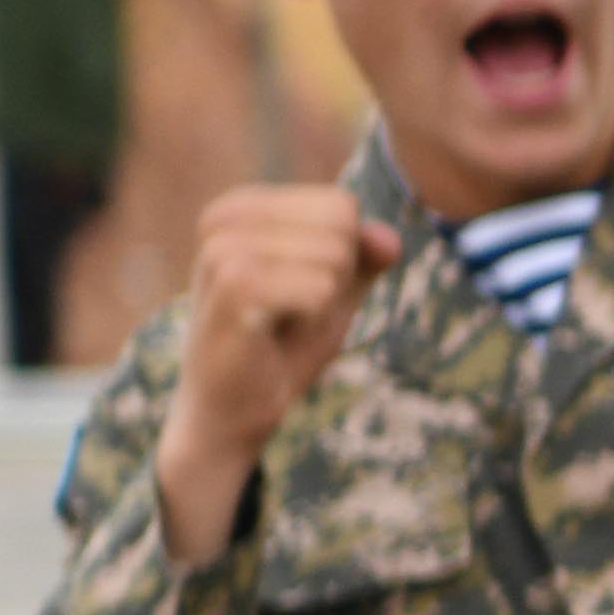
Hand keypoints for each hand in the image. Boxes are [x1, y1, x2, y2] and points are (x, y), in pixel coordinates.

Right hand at [158, 183, 394, 562]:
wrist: (232, 409)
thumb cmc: (279, 348)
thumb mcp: (333, 293)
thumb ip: (364, 258)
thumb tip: (391, 239)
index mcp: (241, 208)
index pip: (341, 205)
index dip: (344, 258)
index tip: (302, 290)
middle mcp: (224, 220)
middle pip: (341, 225)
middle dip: (337, 279)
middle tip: (294, 312)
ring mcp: (222, 250)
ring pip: (335, 256)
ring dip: (325, 302)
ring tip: (283, 323)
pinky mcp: (231, 287)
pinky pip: (321, 288)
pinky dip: (317, 318)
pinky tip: (275, 334)